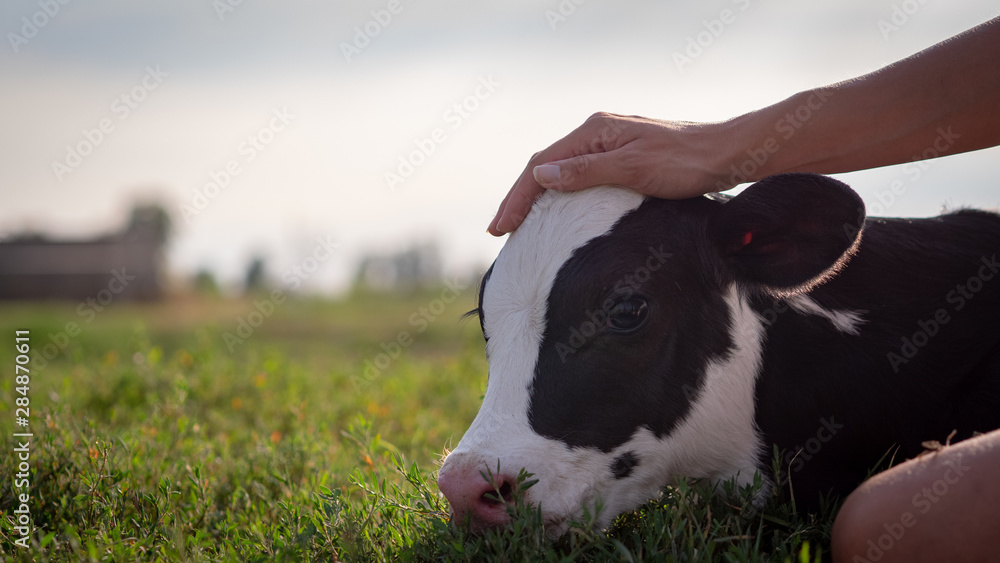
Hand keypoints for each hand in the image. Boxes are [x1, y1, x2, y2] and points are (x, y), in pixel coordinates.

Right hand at [488, 112, 730, 234]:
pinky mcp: (622, 157)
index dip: (516, 198)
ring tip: (519, 224)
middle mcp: (597, 133)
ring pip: (561, 171)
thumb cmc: (684, 163)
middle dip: (519, 199)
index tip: (499, 228)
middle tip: (499, 231)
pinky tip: (557, 212)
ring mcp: (609, 144)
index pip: (540, 166)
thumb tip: (540, 175)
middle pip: (545, 166)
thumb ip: (584, 172)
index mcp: (593, 132)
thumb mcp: (632, 168)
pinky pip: (579, 176)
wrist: (726, 156)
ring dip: (536, 197)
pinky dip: (560, 195)